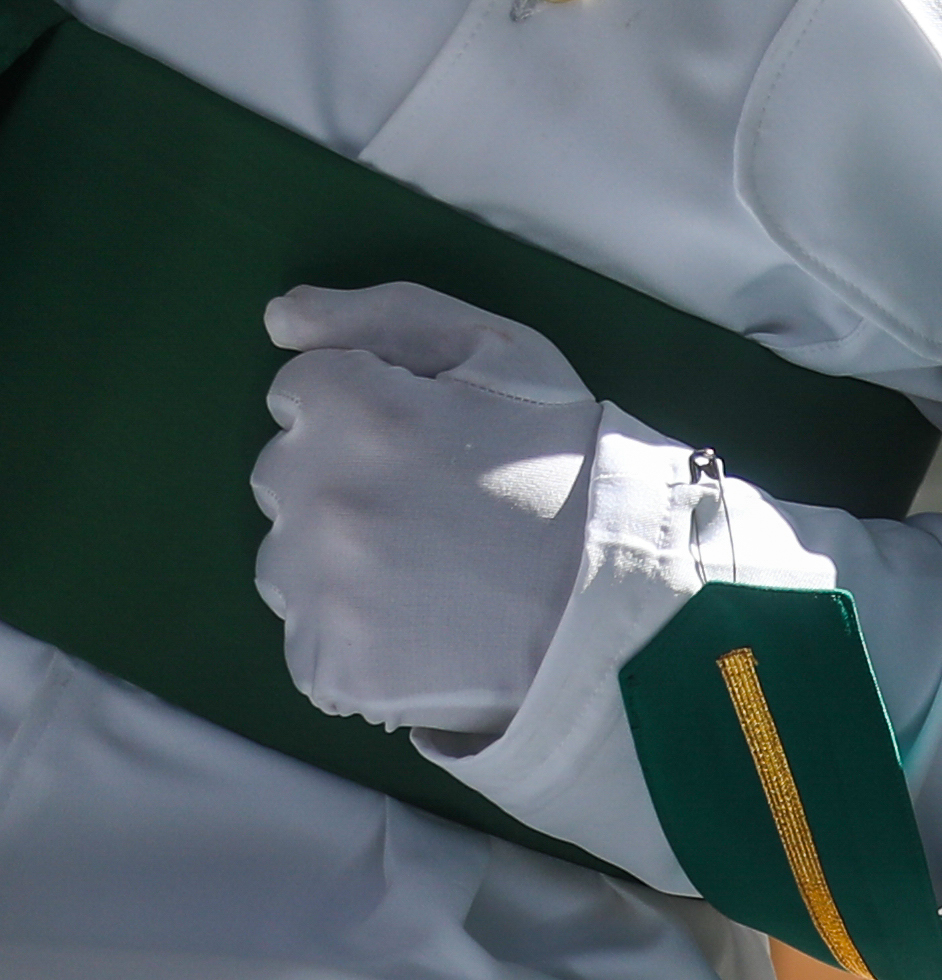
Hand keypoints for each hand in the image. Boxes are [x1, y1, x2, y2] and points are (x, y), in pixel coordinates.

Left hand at [249, 284, 603, 747]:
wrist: (622, 600)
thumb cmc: (568, 466)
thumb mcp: (507, 354)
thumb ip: (388, 314)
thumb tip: (280, 316)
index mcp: (362, 413)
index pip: (299, 391)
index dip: (364, 407)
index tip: (420, 439)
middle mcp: (324, 498)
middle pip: (282, 476)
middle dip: (340, 479)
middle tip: (430, 506)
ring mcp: (321, 589)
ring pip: (285, 561)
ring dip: (334, 560)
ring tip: (425, 571)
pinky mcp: (328, 664)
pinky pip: (307, 639)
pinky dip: (351, 635)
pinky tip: (419, 624)